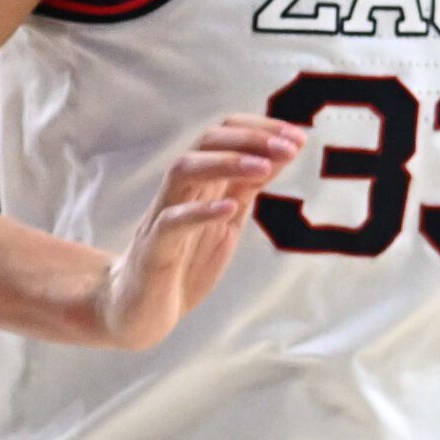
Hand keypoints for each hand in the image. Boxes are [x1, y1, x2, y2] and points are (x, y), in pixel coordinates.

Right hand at [91, 114, 304, 347]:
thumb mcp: (227, 218)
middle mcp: (181, 191)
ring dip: (226, 162)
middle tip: (289, 147)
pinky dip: (199, 211)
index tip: (299, 136)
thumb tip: (284, 152)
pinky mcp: (154, 249)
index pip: (225, 135)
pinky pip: (170, 222)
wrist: (139, 311)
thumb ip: (248, 186)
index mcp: (201, 182)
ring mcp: (163, 217)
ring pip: (183, 170)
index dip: (261, 129)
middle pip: (206, 142)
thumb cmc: (185, 261)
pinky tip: (229, 208)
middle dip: (250, 139)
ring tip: (264, 167)